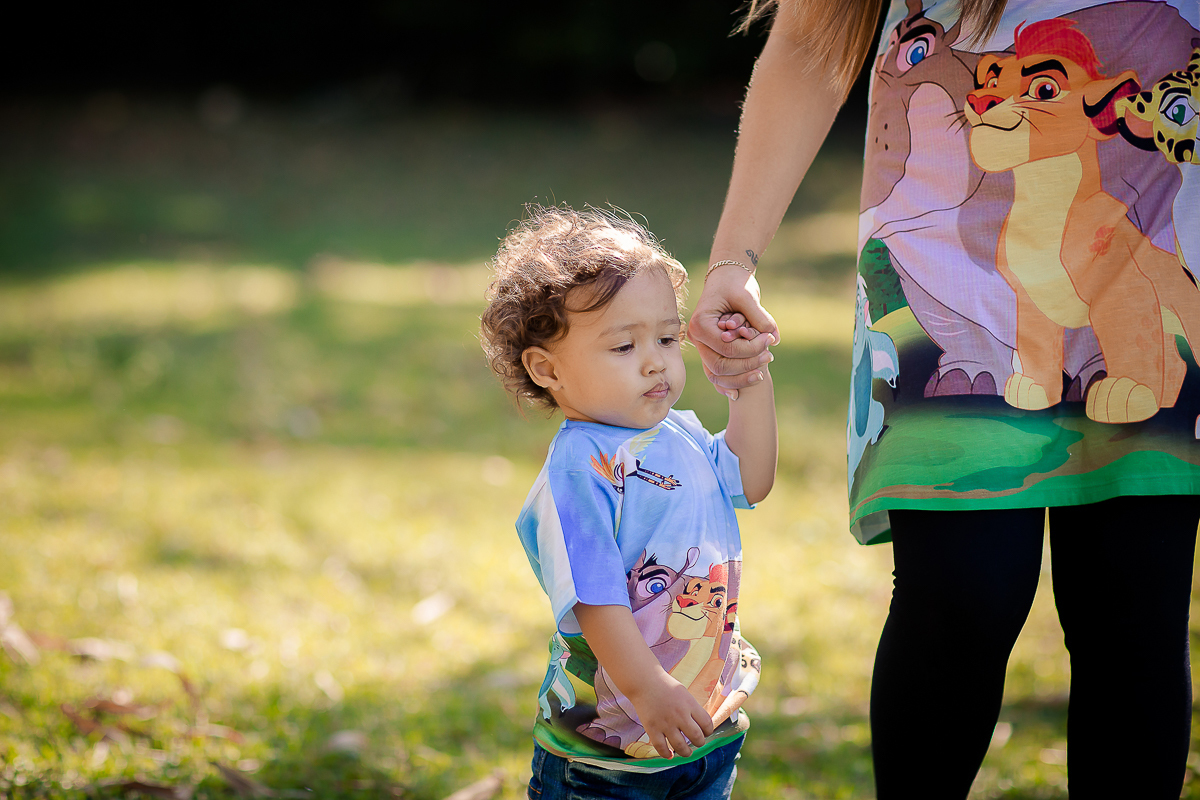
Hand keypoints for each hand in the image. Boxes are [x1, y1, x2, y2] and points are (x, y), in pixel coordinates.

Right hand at [627, 670, 715, 758]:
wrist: (644, 681)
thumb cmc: (665, 686)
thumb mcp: (684, 693)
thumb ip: (692, 708)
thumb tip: (700, 725)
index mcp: (689, 704)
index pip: (707, 723)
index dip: (708, 731)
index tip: (705, 732)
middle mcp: (679, 715)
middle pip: (696, 737)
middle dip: (699, 742)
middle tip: (697, 742)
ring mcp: (665, 723)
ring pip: (680, 746)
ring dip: (686, 752)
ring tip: (686, 752)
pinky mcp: (652, 728)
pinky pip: (661, 747)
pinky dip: (666, 754)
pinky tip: (669, 754)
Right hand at [688, 265, 777, 399]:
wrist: (726, 279)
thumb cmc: (735, 284)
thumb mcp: (747, 296)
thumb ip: (760, 317)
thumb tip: (774, 339)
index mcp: (700, 324)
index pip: (727, 348)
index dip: (751, 349)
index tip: (769, 339)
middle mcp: (697, 338)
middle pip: (719, 366)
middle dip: (747, 365)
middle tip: (769, 357)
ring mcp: (702, 346)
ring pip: (716, 374)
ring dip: (740, 377)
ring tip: (762, 371)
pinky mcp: (710, 350)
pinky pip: (716, 373)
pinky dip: (730, 382)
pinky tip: (745, 386)